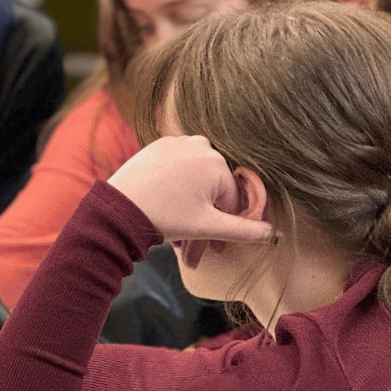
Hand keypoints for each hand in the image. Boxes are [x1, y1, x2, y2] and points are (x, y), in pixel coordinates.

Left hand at [107, 136, 272, 243]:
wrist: (118, 209)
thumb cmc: (164, 218)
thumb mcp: (208, 227)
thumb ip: (243, 230)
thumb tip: (272, 233)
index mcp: (218, 163)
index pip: (229, 200)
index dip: (220, 229)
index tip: (208, 249)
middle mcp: (201, 145)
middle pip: (210, 189)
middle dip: (201, 219)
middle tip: (186, 246)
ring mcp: (178, 142)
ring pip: (194, 179)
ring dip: (189, 204)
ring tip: (173, 227)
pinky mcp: (158, 144)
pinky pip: (176, 167)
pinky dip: (175, 186)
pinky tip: (163, 204)